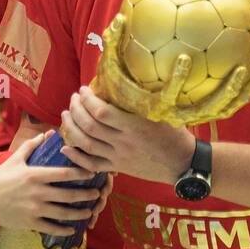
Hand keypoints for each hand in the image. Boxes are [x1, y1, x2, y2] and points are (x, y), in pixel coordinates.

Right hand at [0, 131, 101, 232]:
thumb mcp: (14, 160)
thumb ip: (31, 146)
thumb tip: (46, 134)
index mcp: (35, 175)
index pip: (65, 174)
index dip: (82, 173)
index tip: (92, 173)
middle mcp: (38, 192)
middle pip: (69, 195)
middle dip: (86, 195)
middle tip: (97, 194)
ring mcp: (35, 209)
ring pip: (64, 213)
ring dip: (79, 213)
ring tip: (89, 211)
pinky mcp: (31, 223)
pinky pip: (51, 227)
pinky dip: (64, 229)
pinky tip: (73, 229)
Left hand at [61, 85, 194, 184]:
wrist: (183, 164)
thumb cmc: (175, 135)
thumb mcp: (163, 113)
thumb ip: (143, 101)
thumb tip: (126, 80)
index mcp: (134, 126)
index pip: (102, 113)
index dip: (88, 100)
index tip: (84, 89)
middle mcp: (123, 142)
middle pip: (90, 127)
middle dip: (76, 110)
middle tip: (74, 98)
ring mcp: (118, 157)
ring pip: (86, 144)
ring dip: (72, 128)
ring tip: (66, 114)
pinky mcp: (118, 168)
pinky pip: (92, 165)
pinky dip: (76, 157)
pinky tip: (66, 147)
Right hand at [95, 13, 249, 126]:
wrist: (129, 117)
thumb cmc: (119, 87)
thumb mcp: (110, 68)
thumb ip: (113, 46)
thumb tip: (118, 19)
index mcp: (155, 106)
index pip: (168, 96)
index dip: (177, 80)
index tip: (185, 58)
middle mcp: (176, 117)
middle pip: (206, 109)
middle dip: (226, 91)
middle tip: (240, 69)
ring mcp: (190, 118)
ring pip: (220, 112)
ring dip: (239, 95)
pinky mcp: (199, 116)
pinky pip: (224, 108)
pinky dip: (240, 96)